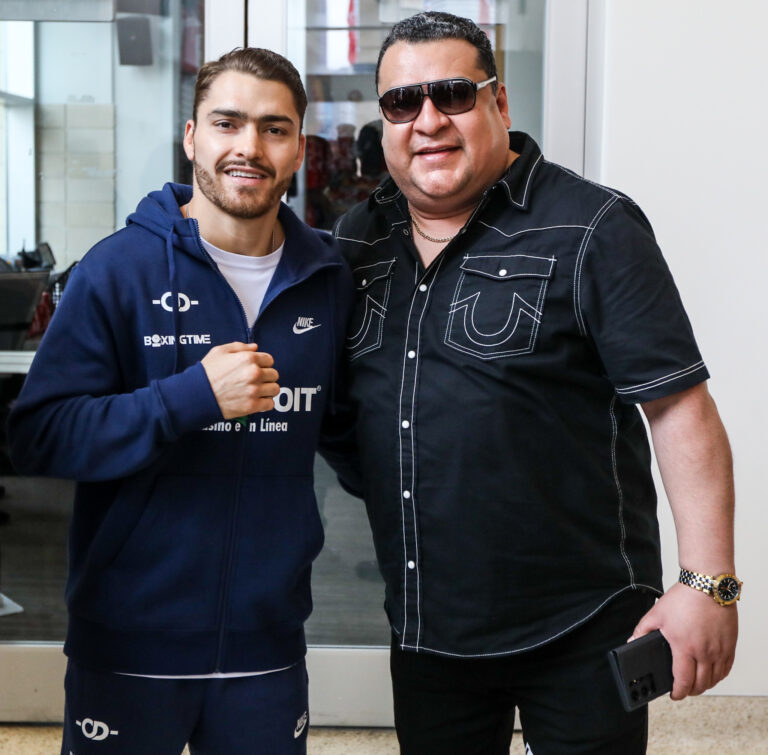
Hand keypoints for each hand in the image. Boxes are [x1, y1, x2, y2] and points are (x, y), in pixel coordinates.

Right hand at [201, 342, 279, 417]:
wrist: (196, 395)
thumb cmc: (206, 373)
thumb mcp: (219, 352)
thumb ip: (239, 347)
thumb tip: (255, 347)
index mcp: (248, 358)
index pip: (269, 360)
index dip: (263, 364)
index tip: (257, 368)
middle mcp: (254, 373)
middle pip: (274, 374)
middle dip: (266, 376)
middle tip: (256, 380)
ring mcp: (254, 390)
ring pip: (275, 389)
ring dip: (268, 390)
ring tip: (257, 390)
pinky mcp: (252, 405)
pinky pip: (270, 404)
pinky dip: (265, 403)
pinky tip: (257, 400)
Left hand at [630, 582, 736, 699]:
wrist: (707, 585)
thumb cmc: (683, 598)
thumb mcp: (656, 614)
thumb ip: (642, 630)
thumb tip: (632, 641)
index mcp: (684, 646)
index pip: (683, 680)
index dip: (678, 692)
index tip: (674, 695)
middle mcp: (704, 652)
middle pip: (701, 684)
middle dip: (690, 691)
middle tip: (683, 688)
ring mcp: (720, 650)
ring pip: (715, 679)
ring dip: (705, 685)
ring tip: (695, 682)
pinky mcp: (730, 645)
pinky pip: (726, 669)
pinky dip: (718, 675)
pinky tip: (710, 672)